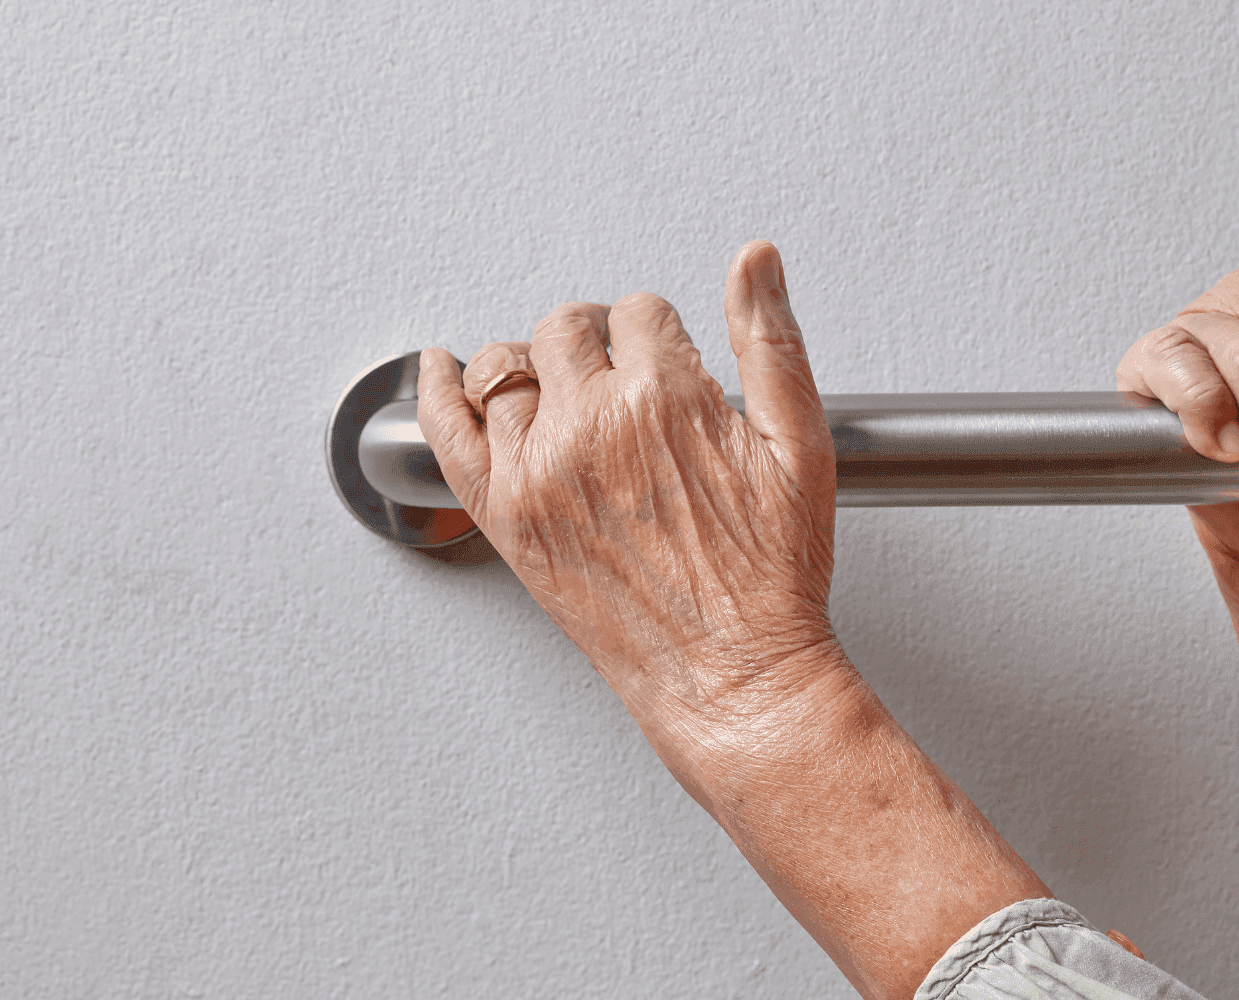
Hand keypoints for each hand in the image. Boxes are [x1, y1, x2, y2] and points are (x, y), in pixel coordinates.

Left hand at [415, 241, 841, 736]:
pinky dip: (437, 390)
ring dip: (533, 367)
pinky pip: (447, 430)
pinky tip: (442, 372)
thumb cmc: (770, 579)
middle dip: (597, 342)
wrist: (730, 675)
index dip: (658, 337)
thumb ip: (773, 341)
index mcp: (664, 397)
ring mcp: (538, 470)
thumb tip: (758, 262)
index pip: (639, 313)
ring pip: (506, 366)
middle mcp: (592, 425)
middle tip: (620, 380)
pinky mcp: (505, 516)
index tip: (667, 365)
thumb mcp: (801, 446)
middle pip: (567, 329)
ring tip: (561, 392)